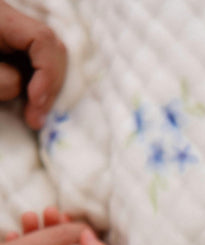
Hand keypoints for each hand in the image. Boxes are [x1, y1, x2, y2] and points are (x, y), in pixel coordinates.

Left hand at [0, 0, 65, 128]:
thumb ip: (4, 79)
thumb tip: (25, 86)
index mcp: (1, 18)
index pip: (43, 39)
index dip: (48, 74)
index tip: (36, 104)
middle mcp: (11, 20)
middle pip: (52, 47)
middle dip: (51, 85)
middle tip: (37, 119)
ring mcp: (13, 33)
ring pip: (49, 57)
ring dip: (48, 88)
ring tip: (35, 116)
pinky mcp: (12, 48)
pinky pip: (37, 63)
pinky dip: (41, 85)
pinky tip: (33, 103)